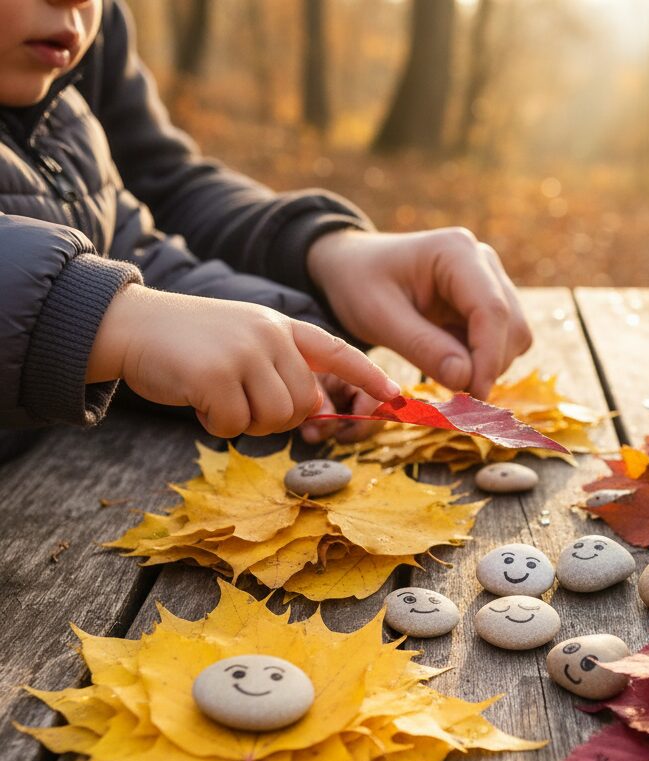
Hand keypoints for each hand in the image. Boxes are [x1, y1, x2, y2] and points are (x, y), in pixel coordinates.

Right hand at [88, 285, 399, 437]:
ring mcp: (244, 352)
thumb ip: (281, 367)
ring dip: (245, 422)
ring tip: (217, 395)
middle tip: (238, 399)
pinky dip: (217, 425)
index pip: (337, 352)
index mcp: (282, 326)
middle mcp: (270, 334)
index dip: (369, 376)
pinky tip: (197, 399)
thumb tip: (313, 409)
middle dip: (274, 417)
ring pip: (274, 418)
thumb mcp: (245, 341)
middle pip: (303, 404)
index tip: (398, 397)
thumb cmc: (190, 343)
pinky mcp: (216, 374)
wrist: (130, 325)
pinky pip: (237, 426)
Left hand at [307, 228, 532, 397]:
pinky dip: (482, 361)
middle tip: (455, 396)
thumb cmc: (360, 284)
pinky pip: (502, 341)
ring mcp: (490, 282)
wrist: (353, 269)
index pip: (491, 310)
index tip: (474, 395)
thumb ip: (422, 347)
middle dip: (489, 365)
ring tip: (444, 372)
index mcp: (456, 252)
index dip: (488, 357)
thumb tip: (466, 379)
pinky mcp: (488, 304)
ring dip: (487, 365)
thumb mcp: (379, 317)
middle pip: (511, 325)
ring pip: (514, 336)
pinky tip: (450, 361)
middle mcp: (483, 262)